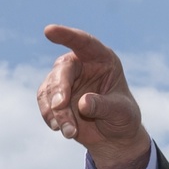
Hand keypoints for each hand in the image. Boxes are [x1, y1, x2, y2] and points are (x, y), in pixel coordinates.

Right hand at [38, 25, 149, 168]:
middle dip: (59, 90)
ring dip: (56, 111)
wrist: (114, 138)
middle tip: (60, 107)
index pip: (84, 43)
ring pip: (50, 88)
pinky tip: (59, 129)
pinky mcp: (54, 96)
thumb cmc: (123, 118)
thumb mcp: (122, 112)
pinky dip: (50, 116)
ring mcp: (66, 80)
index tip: (49, 31)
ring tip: (69, 132)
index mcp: (102, 59)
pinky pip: (44, 102)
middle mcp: (82, 65)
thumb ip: (104, 105)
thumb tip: (82, 103)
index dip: (67, 36)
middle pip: (62, 69)